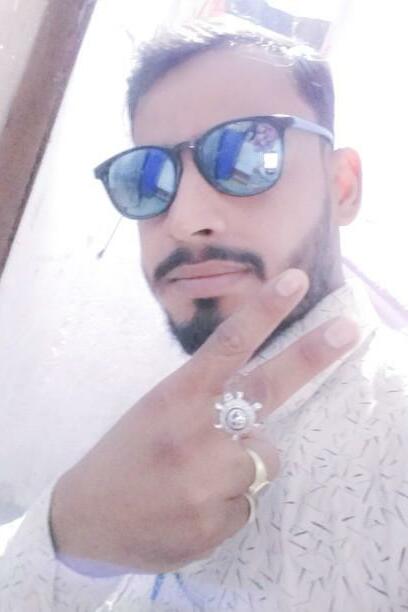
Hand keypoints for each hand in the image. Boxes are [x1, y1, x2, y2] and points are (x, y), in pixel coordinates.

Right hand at [50, 269, 357, 575]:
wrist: (87, 519)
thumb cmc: (126, 456)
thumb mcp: (156, 412)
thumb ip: (204, 403)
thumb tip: (258, 411)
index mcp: (176, 397)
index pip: (228, 344)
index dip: (265, 310)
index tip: (296, 281)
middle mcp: (196, 432)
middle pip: (267, 387)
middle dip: (312, 355)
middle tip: (350, 332)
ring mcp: (207, 479)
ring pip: (265, 458)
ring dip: (243, 465)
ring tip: (196, 480)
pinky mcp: (215, 523)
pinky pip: (249, 503)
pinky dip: (229, 503)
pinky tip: (192, 509)